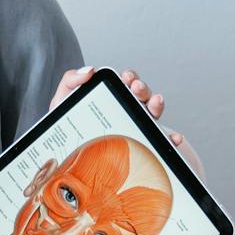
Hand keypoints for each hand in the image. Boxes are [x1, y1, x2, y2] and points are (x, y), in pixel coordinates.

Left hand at [48, 64, 184, 147]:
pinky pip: (160, 142)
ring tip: (154, 103)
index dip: (130, 77)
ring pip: (152, 113)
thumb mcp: (62, 103)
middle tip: (135, 89)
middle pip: (141, 95)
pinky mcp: (142, 146)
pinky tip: (173, 138)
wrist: (64, 164)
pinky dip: (170, 138)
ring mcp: (135, 128)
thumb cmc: (66, 132)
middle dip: (142, 88)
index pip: (125, 83)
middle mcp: (125, 111)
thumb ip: (70, 82)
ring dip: (156, 105)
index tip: (127, 78)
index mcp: (109, 99)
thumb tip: (90, 70)